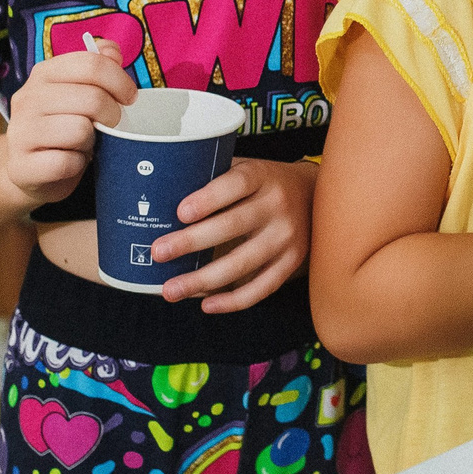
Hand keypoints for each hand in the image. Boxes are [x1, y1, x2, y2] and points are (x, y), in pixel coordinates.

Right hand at [5, 38, 132, 206]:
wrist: (30, 170)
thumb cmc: (63, 126)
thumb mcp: (79, 92)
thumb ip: (97, 67)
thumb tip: (112, 51)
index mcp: (43, 73)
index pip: (91, 64)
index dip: (120, 81)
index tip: (130, 97)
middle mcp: (27, 98)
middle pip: (92, 98)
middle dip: (112, 115)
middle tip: (109, 125)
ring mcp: (20, 133)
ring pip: (80, 130)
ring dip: (92, 142)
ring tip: (84, 143)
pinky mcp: (21, 166)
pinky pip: (66, 163)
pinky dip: (77, 165)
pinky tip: (71, 162)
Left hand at [153, 158, 316, 313]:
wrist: (315, 197)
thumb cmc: (263, 183)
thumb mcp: (245, 169)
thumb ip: (213, 179)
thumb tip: (160, 198)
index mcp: (262, 176)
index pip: (236, 184)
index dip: (208, 199)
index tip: (180, 212)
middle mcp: (278, 205)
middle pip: (233, 226)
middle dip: (191, 241)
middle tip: (157, 252)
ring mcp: (288, 237)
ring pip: (243, 263)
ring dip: (203, 279)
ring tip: (170, 290)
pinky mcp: (292, 262)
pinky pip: (262, 287)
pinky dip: (233, 300)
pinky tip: (206, 304)